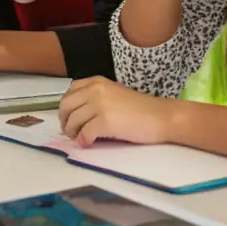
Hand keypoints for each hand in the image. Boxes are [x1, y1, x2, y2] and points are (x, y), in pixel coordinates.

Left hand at [58, 76, 174, 146]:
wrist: (161, 117)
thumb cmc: (141, 109)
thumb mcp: (114, 94)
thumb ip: (95, 98)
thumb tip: (77, 114)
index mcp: (97, 81)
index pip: (70, 92)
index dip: (66, 108)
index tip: (69, 118)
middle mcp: (95, 90)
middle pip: (66, 106)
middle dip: (65, 121)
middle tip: (71, 132)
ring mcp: (99, 104)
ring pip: (73, 120)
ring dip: (73, 133)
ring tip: (80, 138)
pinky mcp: (104, 121)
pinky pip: (84, 133)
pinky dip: (83, 140)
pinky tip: (88, 143)